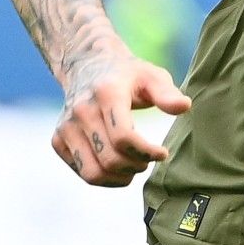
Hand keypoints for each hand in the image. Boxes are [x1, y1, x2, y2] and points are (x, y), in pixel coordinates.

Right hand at [52, 56, 191, 186]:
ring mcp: (66, 127)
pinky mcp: (58, 140)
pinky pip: (83, 173)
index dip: (147, 152)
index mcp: (106, 93)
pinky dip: (105, 178)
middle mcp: (81, 110)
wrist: (88, 65)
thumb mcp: (152, 76)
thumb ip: (167, 93)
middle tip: (149, 160)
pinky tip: (119, 166)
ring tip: (135, 167)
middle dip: (136, 166)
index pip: (123, 137)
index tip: (163, 152)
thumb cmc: (128, 75)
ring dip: (120, 178)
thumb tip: (184, 107)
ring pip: (93, 173)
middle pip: (110, 159)